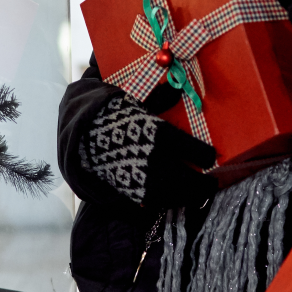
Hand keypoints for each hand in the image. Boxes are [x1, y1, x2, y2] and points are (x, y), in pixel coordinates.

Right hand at [82, 91, 216, 208]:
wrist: (80, 133)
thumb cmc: (111, 114)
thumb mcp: (136, 101)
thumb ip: (159, 98)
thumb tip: (177, 88)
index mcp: (158, 135)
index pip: (192, 150)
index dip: (205, 156)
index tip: (211, 157)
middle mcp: (154, 160)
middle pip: (188, 181)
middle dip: (204, 185)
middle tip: (211, 184)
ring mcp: (142, 179)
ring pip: (174, 197)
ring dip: (189, 198)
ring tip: (198, 196)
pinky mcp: (131, 192)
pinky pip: (155, 203)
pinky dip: (168, 202)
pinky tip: (174, 199)